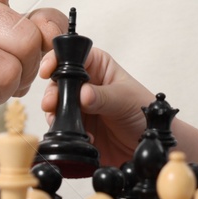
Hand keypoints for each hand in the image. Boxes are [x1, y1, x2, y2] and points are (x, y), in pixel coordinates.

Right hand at [37, 46, 151, 166]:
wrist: (148, 143)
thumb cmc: (145, 112)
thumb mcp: (125, 100)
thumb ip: (103, 97)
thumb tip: (82, 94)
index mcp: (99, 67)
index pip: (73, 55)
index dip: (57, 59)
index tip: (48, 70)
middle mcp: (86, 84)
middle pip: (59, 81)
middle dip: (52, 91)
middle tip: (52, 103)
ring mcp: (80, 106)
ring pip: (56, 104)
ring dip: (55, 112)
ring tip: (61, 120)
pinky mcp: (78, 126)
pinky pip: (62, 126)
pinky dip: (65, 130)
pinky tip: (83, 136)